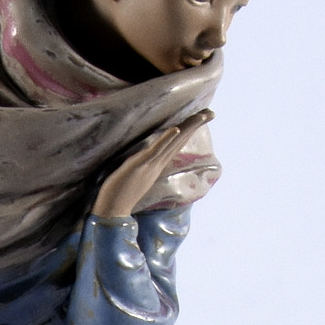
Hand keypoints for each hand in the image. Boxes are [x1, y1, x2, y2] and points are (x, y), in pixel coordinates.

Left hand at [92, 109, 213, 217]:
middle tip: (212, 112)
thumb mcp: (134, 177)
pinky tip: (176, 129)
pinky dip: (166, 140)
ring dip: (188, 128)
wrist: (112, 212)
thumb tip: (147, 158)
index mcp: (156, 166)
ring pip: (173, 144)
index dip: (189, 131)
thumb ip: (143, 167)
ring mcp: (150, 165)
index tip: (202, 119)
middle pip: (180, 141)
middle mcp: (157, 165)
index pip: (176, 145)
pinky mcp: (139, 166)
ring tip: (202, 116)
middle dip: (195, 126)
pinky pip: (155, 151)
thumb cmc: (118, 195)